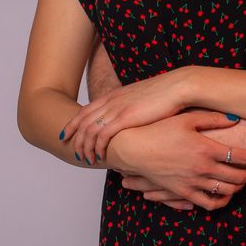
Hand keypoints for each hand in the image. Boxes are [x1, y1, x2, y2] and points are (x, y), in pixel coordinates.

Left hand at [60, 67, 188, 163]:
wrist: (177, 86)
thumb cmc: (165, 93)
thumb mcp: (141, 96)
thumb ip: (130, 105)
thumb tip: (129, 115)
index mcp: (114, 95)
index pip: (85, 110)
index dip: (73, 123)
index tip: (67, 134)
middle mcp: (112, 101)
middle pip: (83, 121)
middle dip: (74, 138)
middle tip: (73, 151)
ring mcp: (117, 109)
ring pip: (89, 130)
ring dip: (85, 146)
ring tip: (86, 158)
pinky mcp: (126, 118)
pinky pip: (102, 135)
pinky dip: (97, 147)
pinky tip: (100, 156)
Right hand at [108, 109, 245, 210]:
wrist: (134, 149)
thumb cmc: (160, 129)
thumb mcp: (187, 117)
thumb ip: (213, 118)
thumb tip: (235, 118)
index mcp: (206, 149)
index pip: (241, 157)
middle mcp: (201, 169)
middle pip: (237, 178)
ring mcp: (191, 184)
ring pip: (224, 193)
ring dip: (240, 188)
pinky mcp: (181, 193)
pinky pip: (206, 204)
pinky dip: (219, 201)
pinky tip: (224, 194)